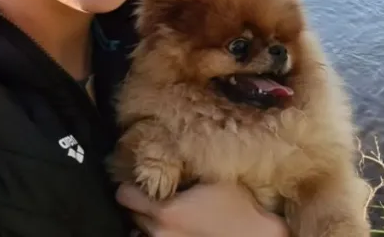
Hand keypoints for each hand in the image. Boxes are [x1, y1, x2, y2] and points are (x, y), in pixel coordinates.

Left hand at [117, 183, 288, 236]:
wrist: (259, 236)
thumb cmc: (239, 208)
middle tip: (159, 195)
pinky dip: (163, 232)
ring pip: (144, 230)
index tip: (140, 183)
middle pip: (132, 214)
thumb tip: (165, 155)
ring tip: (170, 213)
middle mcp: (160, 233)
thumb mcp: (210, 180)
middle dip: (142, 204)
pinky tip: (178, 226)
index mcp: (164, 213)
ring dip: (151, 221)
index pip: (124, 196)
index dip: (130, 186)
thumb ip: (182, 172)